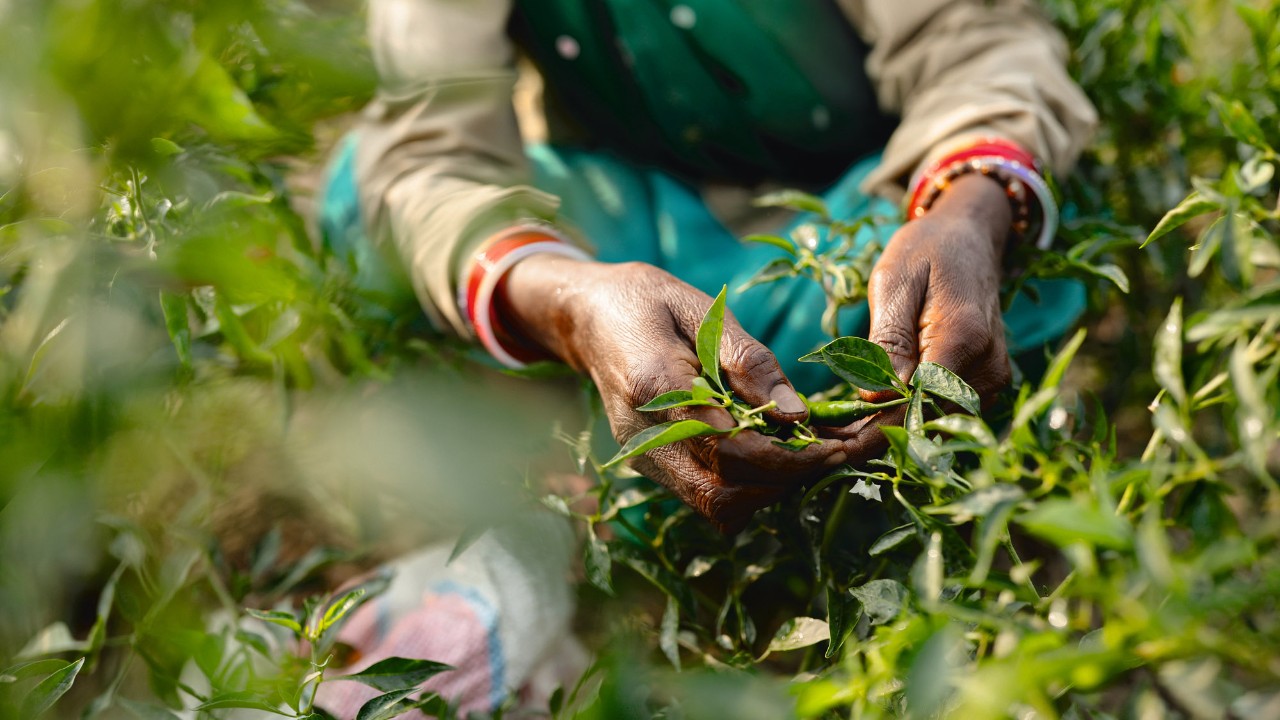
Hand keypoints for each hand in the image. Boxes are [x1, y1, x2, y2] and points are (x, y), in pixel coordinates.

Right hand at [503, 258, 863, 531]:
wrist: (587, 317)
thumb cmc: (648, 301)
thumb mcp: (702, 310)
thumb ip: (749, 363)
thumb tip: (797, 413)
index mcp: (655, 387)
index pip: (732, 449)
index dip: (792, 458)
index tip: (840, 445)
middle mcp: (645, 436)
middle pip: (726, 492)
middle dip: (791, 479)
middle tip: (844, 450)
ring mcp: (644, 458)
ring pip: (718, 505)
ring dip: (774, 488)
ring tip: (821, 452)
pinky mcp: (652, 466)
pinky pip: (706, 496)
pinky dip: (752, 485)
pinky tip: (783, 453)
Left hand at [823, 173, 1013, 441]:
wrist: (969, 238)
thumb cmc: (926, 252)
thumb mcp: (894, 282)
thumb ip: (889, 340)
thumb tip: (877, 397)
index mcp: (964, 338)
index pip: (917, 403)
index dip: (874, 426)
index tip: (833, 442)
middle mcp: (988, 368)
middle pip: (926, 419)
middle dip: (877, 433)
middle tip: (829, 440)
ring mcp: (993, 380)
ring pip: (934, 423)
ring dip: (891, 428)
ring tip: (844, 427)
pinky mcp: (987, 387)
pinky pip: (944, 412)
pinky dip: (909, 416)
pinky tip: (875, 411)